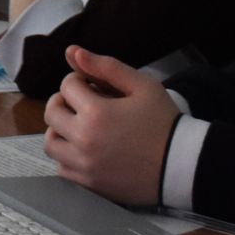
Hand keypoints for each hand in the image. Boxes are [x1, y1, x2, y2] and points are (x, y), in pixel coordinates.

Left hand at [43, 45, 179, 205]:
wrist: (183, 166)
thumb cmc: (165, 122)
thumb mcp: (143, 86)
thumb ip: (106, 66)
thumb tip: (72, 51)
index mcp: (96, 112)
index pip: (67, 86)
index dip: (80, 81)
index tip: (94, 87)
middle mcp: (83, 139)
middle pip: (52, 112)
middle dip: (64, 102)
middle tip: (82, 104)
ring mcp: (84, 164)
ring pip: (51, 143)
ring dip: (60, 131)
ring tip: (80, 127)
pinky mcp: (89, 184)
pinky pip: (62, 168)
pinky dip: (67, 157)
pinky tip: (85, 150)